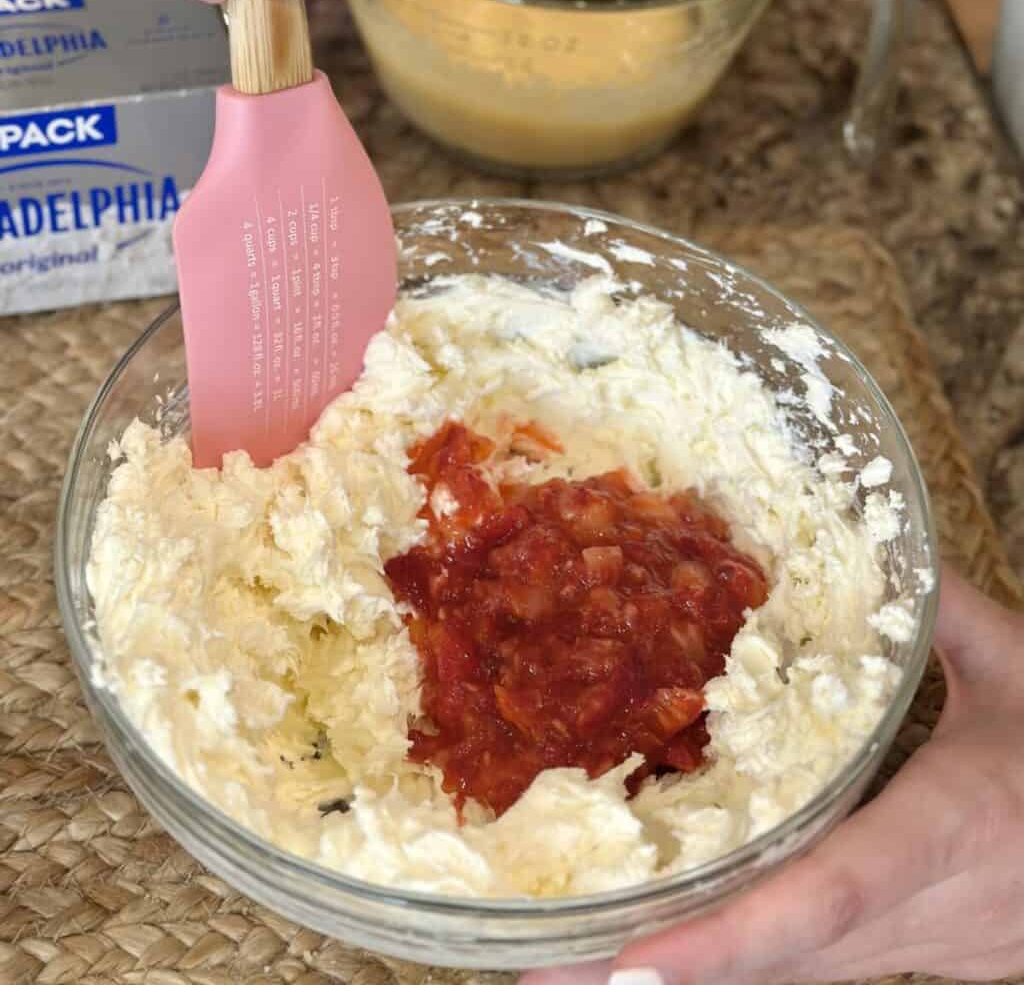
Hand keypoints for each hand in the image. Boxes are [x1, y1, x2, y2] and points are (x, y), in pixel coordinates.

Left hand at [522, 567, 1023, 984]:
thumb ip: (948, 614)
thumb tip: (886, 549)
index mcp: (952, 826)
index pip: (830, 892)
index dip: (733, 939)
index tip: (633, 971)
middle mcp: (925, 910)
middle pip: (777, 962)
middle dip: (654, 978)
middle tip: (536, 974)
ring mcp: (923, 951)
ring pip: (786, 982)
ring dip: (677, 983)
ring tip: (560, 974)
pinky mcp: (920, 959)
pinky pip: (808, 971)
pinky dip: (729, 969)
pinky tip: (655, 960)